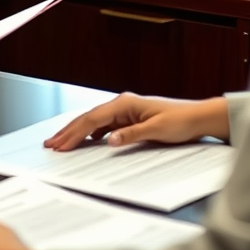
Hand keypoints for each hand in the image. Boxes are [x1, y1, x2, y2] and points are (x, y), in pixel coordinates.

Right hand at [44, 92, 229, 150]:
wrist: (198, 118)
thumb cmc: (181, 121)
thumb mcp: (157, 130)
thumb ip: (131, 135)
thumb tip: (109, 140)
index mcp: (125, 103)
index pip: (92, 119)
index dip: (74, 133)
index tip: (60, 145)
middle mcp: (122, 104)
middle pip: (88, 118)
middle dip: (68, 132)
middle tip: (50, 144)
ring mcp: (125, 110)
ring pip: (93, 121)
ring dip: (76, 132)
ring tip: (60, 142)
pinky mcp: (129, 118)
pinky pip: (103, 125)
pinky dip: (90, 133)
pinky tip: (85, 139)